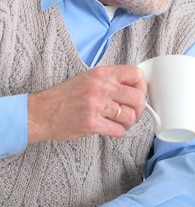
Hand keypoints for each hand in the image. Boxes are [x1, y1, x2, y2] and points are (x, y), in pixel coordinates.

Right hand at [27, 65, 147, 143]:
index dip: (142, 86)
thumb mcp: (88, 78)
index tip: (139, 94)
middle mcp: (101, 87)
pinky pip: (118, 130)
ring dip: (129, 122)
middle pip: (138, 97)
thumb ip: (111, 80)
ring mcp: (96, 105)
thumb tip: (136, 88)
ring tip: (120, 122)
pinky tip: (112, 129)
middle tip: (132, 113)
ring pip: (130, 116)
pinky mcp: (91, 123)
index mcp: (102, 73)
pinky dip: (119, 132)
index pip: (136, 74)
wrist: (40, 113)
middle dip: (139, 109)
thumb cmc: (65, 97)